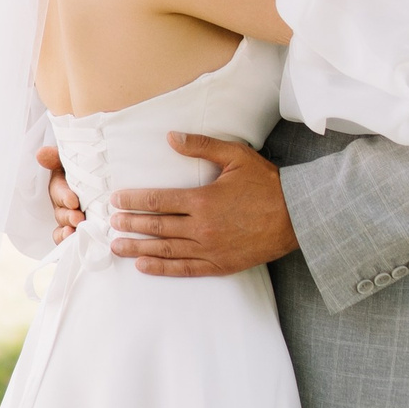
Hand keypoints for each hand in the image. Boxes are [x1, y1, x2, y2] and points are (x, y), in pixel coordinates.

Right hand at [38, 142, 82, 244]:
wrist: (101, 174)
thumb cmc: (86, 167)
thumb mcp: (70, 160)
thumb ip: (56, 157)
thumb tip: (41, 154)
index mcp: (61, 186)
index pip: (59, 192)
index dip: (64, 197)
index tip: (73, 201)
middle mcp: (63, 205)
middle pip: (61, 213)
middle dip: (68, 216)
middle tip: (78, 218)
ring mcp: (71, 219)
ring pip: (63, 228)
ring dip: (67, 232)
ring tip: (73, 233)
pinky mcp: (79, 230)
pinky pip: (69, 239)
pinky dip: (69, 242)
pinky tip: (76, 243)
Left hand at [109, 135, 297, 277]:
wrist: (297, 216)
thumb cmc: (267, 184)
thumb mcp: (236, 156)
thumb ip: (201, 146)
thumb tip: (170, 137)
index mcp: (202, 200)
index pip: (158, 201)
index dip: (134, 201)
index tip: (116, 200)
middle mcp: (202, 228)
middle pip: (157, 227)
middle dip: (131, 225)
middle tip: (111, 223)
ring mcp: (210, 249)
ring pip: (166, 250)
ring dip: (138, 249)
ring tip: (117, 247)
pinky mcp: (220, 265)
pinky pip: (185, 269)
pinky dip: (162, 269)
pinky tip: (144, 267)